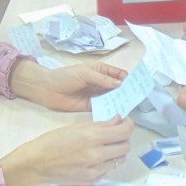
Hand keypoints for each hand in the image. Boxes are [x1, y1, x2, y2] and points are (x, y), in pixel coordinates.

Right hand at [0, 116, 133, 185]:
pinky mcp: (92, 180)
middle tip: (117, 133)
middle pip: (125, 146)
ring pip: (120, 159)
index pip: (124, 131)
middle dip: (124, 137)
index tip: (126, 122)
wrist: (37, 165)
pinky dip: (108, 161)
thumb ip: (100, 125)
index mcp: (92, 137)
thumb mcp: (76, 127)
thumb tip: (117, 120)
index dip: (129, 125)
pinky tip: (97, 156)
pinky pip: (108, 169)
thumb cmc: (52, 142)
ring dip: (118, 150)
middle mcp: (97, 154)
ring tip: (108, 145)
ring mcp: (95, 169)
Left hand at [10, 58, 126, 111]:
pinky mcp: (91, 107)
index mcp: (101, 71)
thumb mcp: (85, 73)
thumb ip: (102, 80)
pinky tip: (117, 114)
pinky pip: (104, 108)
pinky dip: (110, 110)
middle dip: (126, 91)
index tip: (137, 85)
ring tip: (130, 107)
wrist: (47, 89)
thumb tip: (120, 85)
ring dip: (120, 101)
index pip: (118, 75)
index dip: (128, 79)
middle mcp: (101, 83)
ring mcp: (97, 95)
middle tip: (137, 98)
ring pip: (112, 98)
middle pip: (118, 87)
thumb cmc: (65, 76)